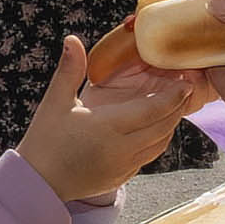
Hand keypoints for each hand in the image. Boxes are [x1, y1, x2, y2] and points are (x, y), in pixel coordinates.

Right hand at [20, 33, 197, 202]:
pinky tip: (156, 127)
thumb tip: (71, 39)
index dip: (173, 96)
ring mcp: (124, 166)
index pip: (152, 111)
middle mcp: (121, 149)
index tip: (187, 81)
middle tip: (187, 87)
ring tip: (175, 104)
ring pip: (160, 143)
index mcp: (107, 127)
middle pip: (163, 126)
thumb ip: (69, 70)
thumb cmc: (44, 141)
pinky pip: (149, 156)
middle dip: (178, 106)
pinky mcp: (122, 177)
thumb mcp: (55, 102)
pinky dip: (158, 140)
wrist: (37, 184)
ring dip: (170, 124)